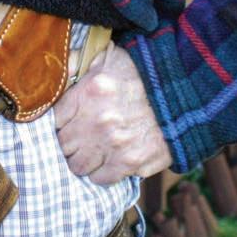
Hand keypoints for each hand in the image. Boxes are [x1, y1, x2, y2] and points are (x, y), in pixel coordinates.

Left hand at [53, 42, 172, 183]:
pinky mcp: (131, 163)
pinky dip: (101, 172)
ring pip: (77, 165)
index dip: (58, 121)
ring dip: (81, 159)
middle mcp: (98, 121)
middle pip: (62, 144)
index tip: (65, 122)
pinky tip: (107, 160)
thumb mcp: (107, 57)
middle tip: (77, 137)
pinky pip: (101, 179)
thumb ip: (76, 63)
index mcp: (89, 92)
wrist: (183, 94)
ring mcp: (114, 145)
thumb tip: (53, 72)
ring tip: (90, 151)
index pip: (53, 118)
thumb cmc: (142, 74)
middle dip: (68, 141)